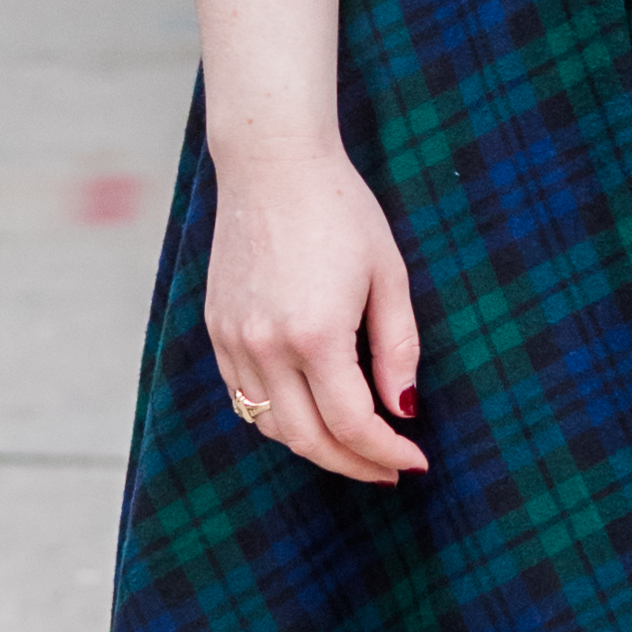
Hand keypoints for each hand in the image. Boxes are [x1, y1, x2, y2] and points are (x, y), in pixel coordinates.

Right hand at [203, 130, 428, 484]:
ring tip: (352, 444)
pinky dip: (276, 416)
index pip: (352, 425)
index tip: (414, 461)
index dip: (387, 452)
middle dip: (353, 464)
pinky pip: (243, 396)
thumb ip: (398, 349)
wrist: (272, 163)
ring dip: (313, 445)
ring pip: (269, 426)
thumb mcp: (387, 275)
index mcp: (316, 334)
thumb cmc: (341, 210)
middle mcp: (267, 345)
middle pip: (307, 439)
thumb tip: (403, 408)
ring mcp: (234, 339)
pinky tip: (308, 410)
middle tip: (387, 469)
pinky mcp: (217, 327)